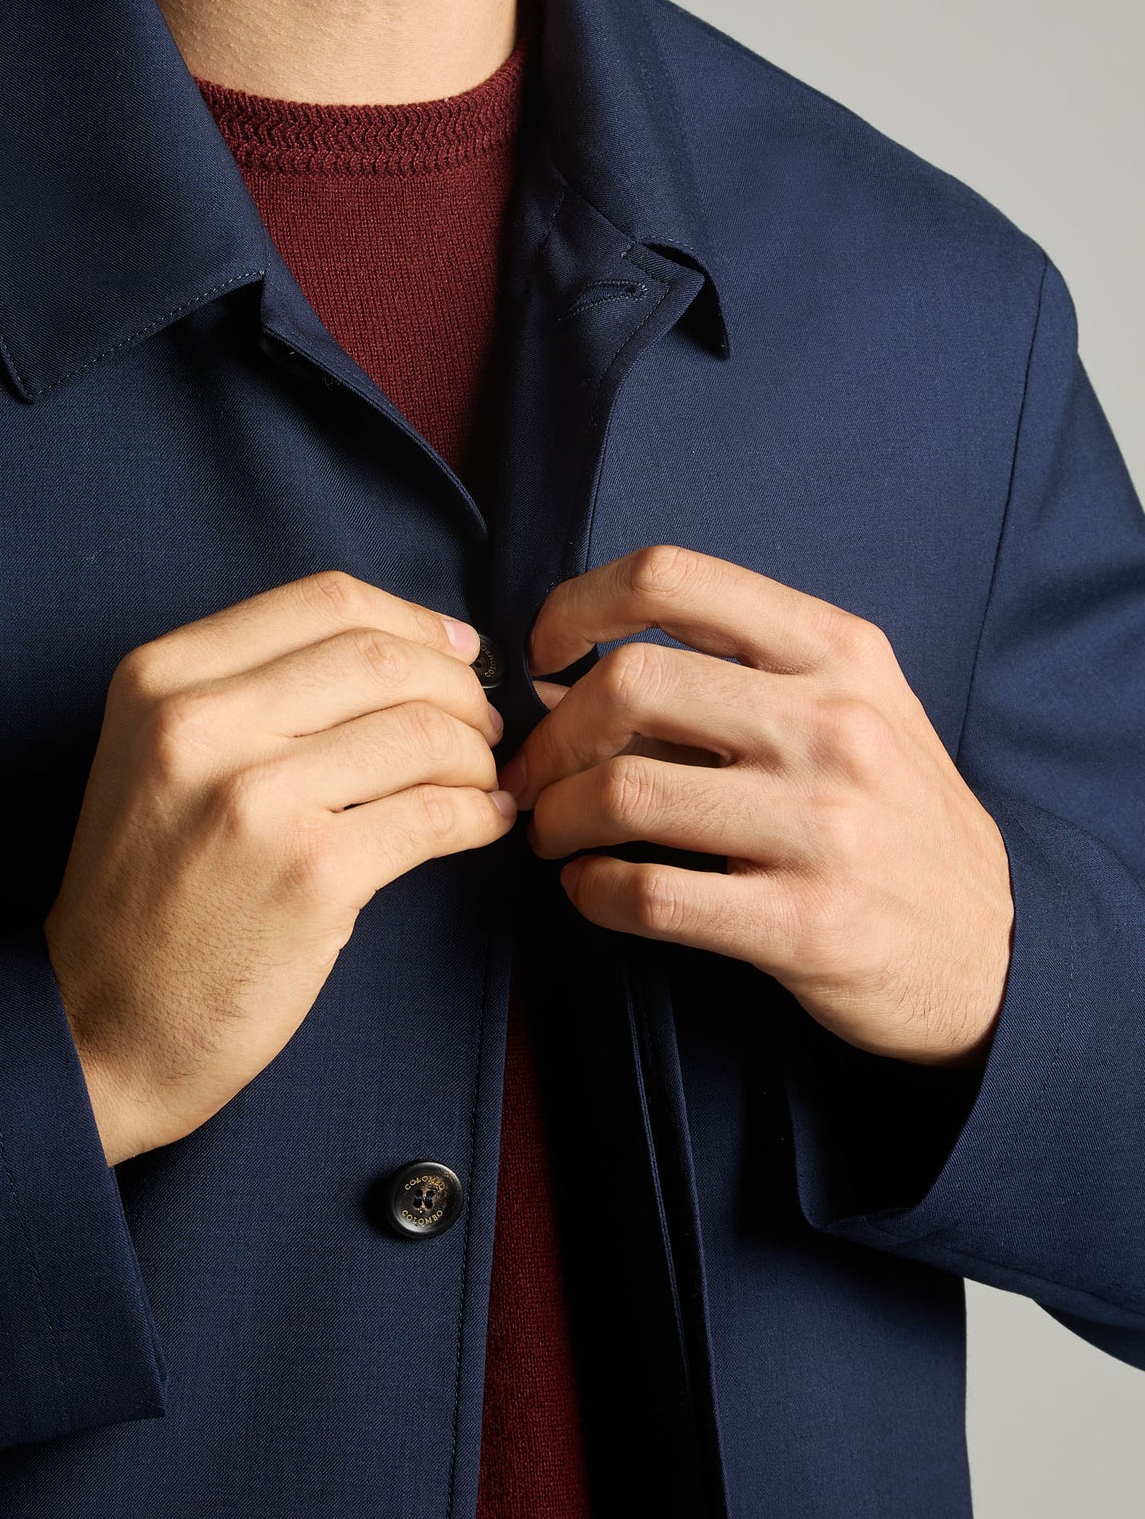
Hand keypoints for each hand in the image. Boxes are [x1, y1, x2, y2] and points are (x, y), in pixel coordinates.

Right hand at [45, 571, 515, 1163]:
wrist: (98, 1024)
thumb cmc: (150, 891)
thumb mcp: (161, 755)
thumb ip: (253, 691)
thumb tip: (409, 650)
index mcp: (162, 677)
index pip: (324, 600)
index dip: (415, 620)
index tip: (460, 651)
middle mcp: (199, 723)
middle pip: (380, 656)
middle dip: (459, 687)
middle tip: (484, 725)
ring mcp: (253, 798)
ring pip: (419, 731)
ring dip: (476, 755)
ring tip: (482, 781)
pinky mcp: (309, 875)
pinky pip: (434, 814)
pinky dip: (480, 815)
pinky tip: (484, 825)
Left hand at [500, 545, 1013, 1068]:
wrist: (992, 951)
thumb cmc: (888, 815)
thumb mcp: (845, 709)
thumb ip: (727, 677)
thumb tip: (564, 677)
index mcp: (836, 650)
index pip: (672, 577)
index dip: (577, 604)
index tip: (544, 654)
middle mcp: (833, 724)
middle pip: (628, 682)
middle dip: (552, 733)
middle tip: (534, 773)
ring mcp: (824, 826)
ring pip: (625, 790)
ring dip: (557, 816)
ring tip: (554, 834)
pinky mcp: (806, 924)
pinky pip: (650, 894)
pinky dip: (592, 891)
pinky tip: (591, 889)